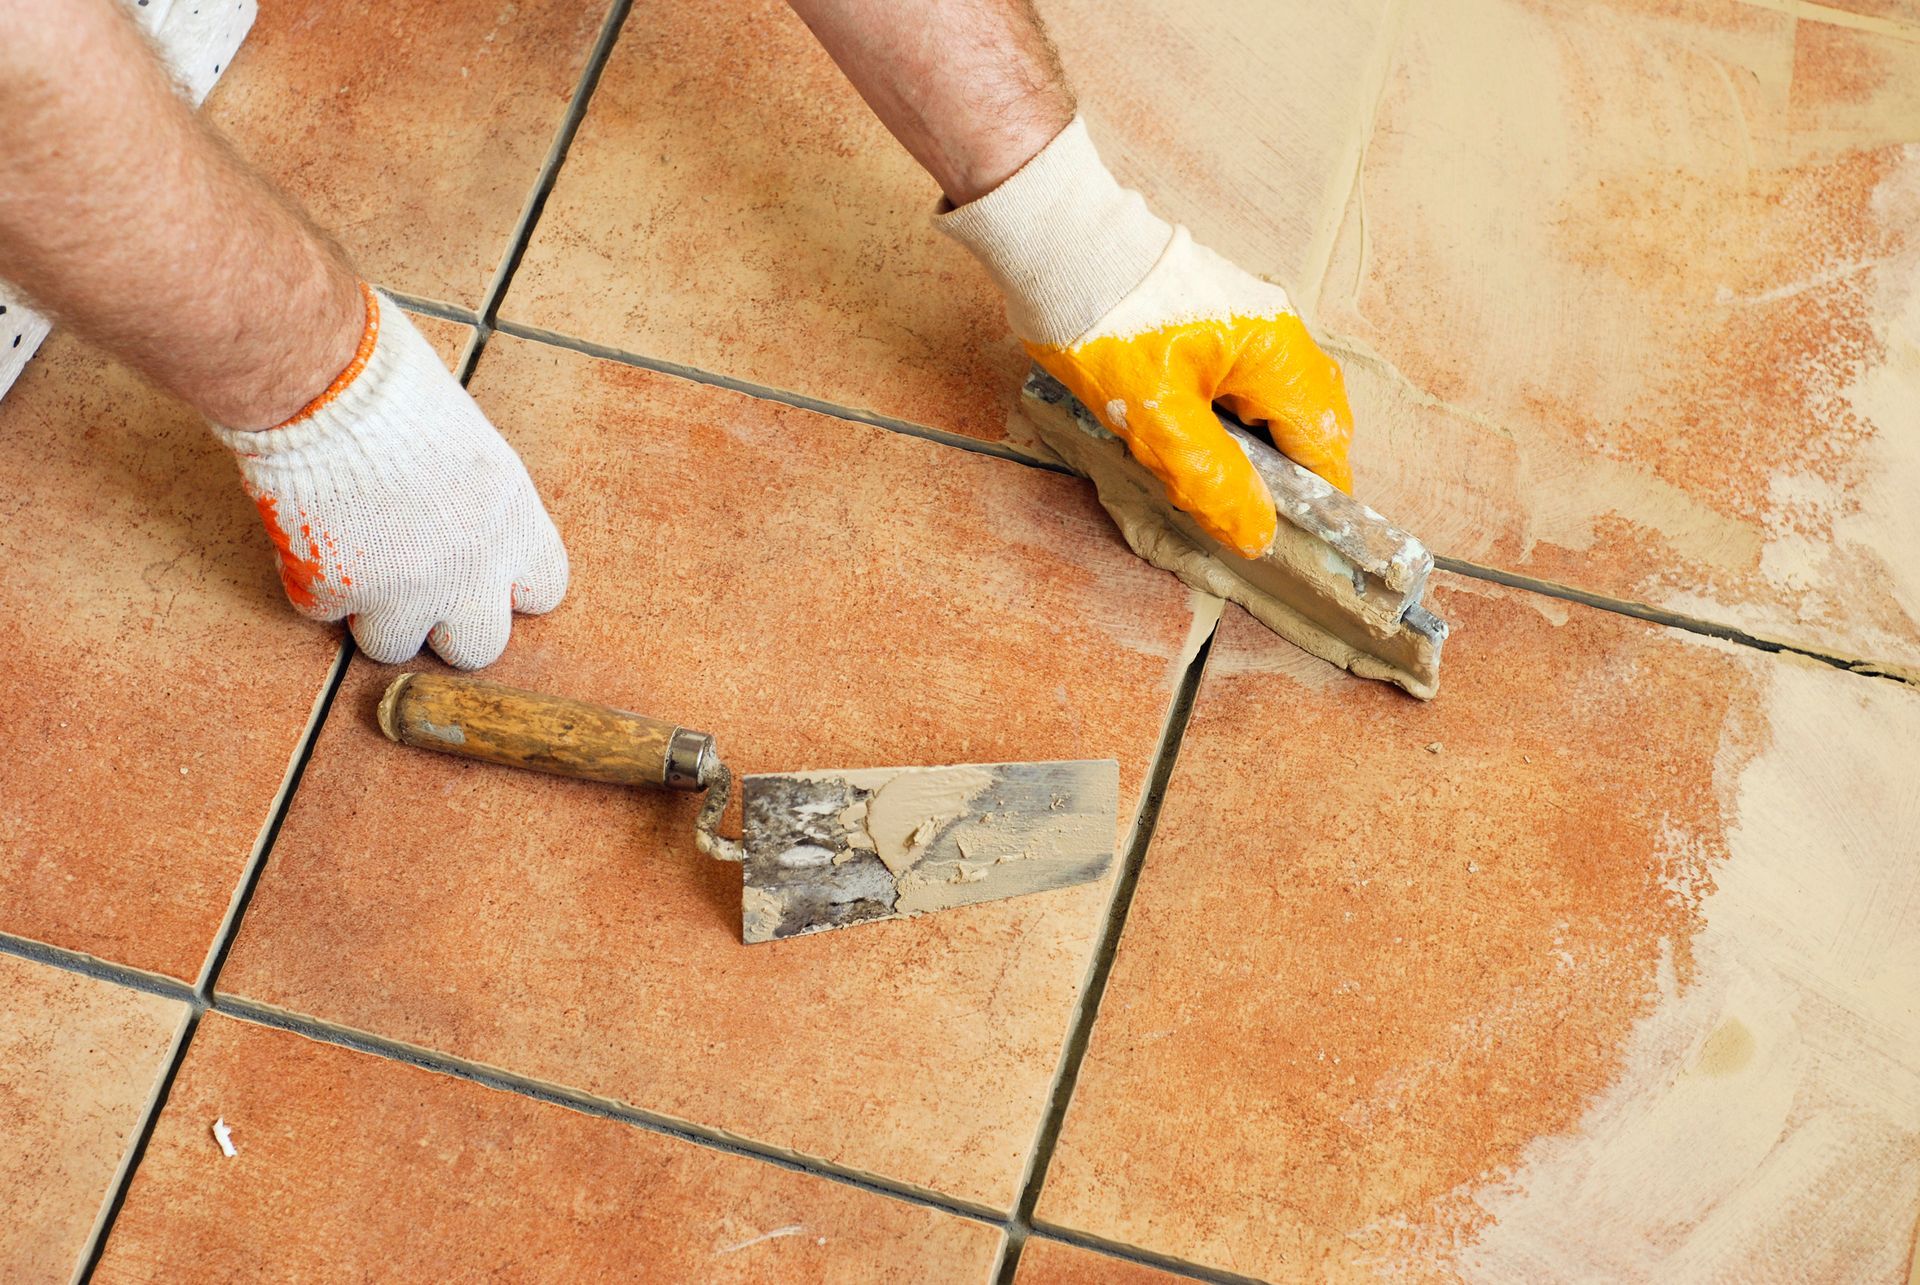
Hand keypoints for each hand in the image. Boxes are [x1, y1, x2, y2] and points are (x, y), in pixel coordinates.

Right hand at [212, 287, 567, 667]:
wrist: (323, 380)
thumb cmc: (394, 383)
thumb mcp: (470, 441)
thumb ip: (477, 501)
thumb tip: (460, 524)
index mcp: (514, 520)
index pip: (543, 592)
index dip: (505, 586)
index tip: (478, 570)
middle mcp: (471, 566)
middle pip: (477, 648)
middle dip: (442, 626)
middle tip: (410, 587)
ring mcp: (405, 588)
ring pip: (392, 645)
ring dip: (369, 611)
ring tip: (350, 551)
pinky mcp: (337, 591)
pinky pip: (319, 610)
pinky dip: (308, 580)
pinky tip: (306, 526)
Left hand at [940, 118, 1353, 557]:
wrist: (1057, 243)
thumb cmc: (1106, 323)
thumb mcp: (1158, 420)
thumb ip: (1214, 480)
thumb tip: (1259, 534)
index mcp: (1279, 354)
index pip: (1325, 440)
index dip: (1316, 498)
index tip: (1294, 541)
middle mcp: (1277, 332)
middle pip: (1306, 420)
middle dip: (1285, 474)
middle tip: (1242, 515)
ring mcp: (1247, 320)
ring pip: (1271, 402)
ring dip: (1253, 449)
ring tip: (1210, 482)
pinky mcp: (1213, 318)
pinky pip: (1241, 381)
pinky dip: (1228, 419)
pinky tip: (1189, 438)